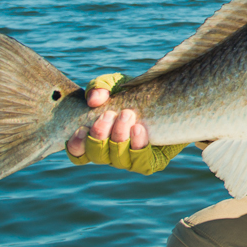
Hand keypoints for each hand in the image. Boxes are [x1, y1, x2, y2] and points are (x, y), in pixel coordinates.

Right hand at [66, 73, 184, 174]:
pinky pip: (141, 162)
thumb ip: (99, 88)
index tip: (81, 129)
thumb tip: (93, 100)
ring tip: (127, 115)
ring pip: (118, 159)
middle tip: (109, 114)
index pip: (77, 153)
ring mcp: (131, 159)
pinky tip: (139, 128)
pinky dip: (138, 145)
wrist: (170, 99)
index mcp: (97, 139)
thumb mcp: (115, 85)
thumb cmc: (135, 93)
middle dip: (100, 135)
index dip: (76, 145)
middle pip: (97, 155)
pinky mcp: (153, 161)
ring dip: (119, 137)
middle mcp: (111, 152)